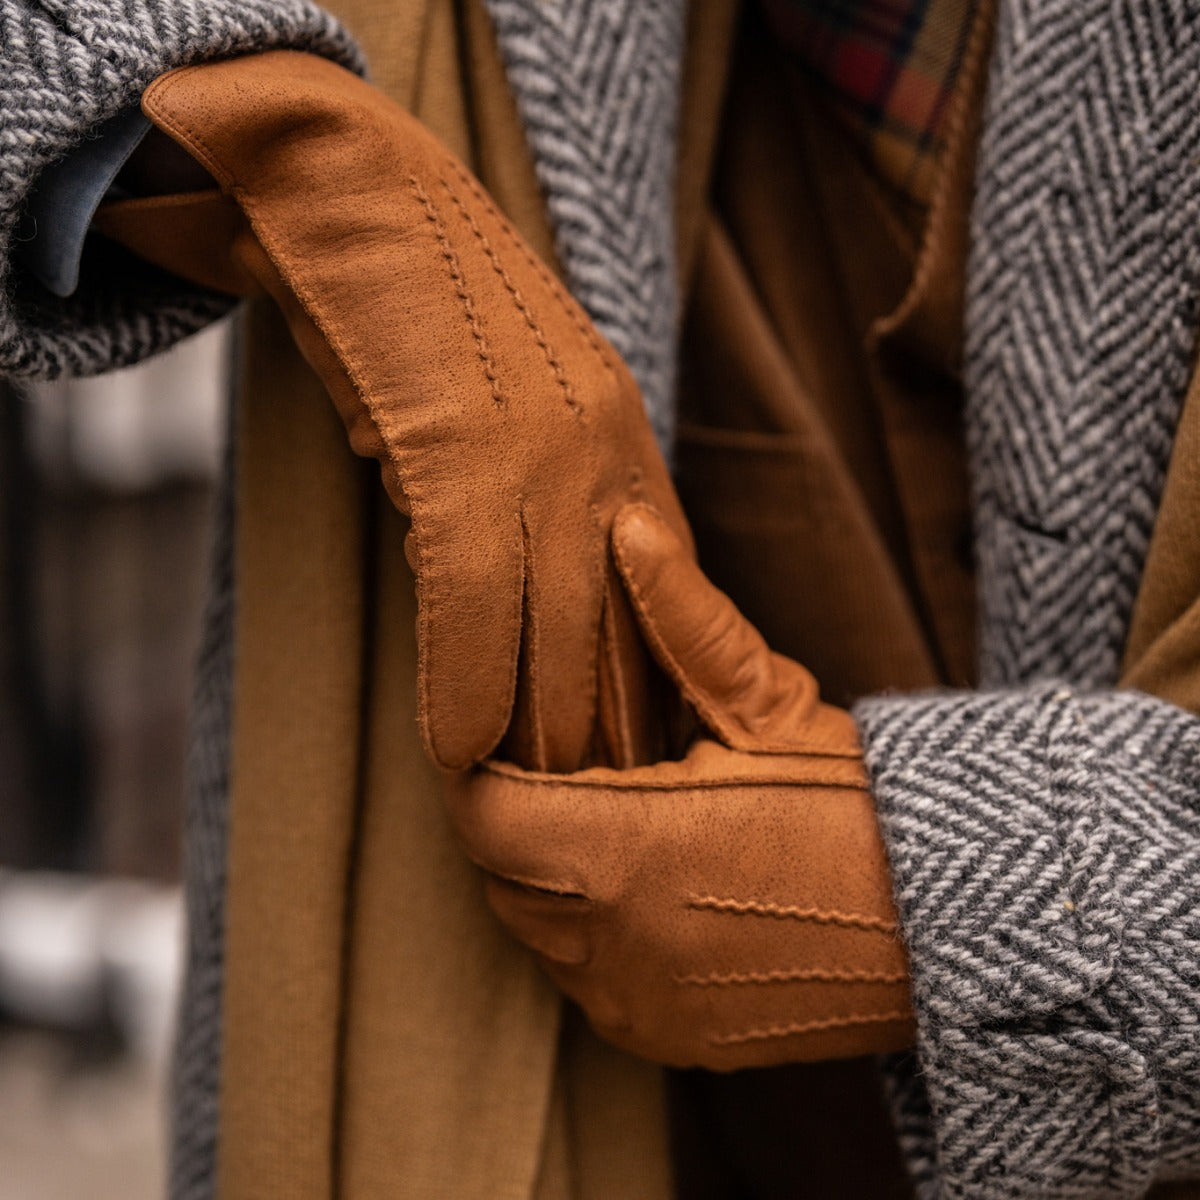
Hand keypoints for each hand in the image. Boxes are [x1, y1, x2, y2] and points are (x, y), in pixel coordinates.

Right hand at [116, 50, 690, 770]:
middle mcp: (609, 472)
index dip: (643, 709)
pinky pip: (474, 601)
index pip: (657, 622)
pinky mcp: (469, 455)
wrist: (376, 210)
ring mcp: (546, 463)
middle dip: (598, 748)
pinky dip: (462, 685)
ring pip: (556, 637)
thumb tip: (534, 610)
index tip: (633, 784)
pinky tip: (454, 752)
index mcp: (631, 468)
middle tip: (584, 832)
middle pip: (618, 643)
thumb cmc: (440, 331)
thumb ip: (544, 516)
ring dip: (533, 743)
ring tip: (513, 818)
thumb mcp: (521, 430)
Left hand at [446, 506, 913, 1069]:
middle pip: (500, 874)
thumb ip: (682, 616)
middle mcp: (618, 944)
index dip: (478, 770)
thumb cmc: (859, 802)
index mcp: (628, 850)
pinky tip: (646, 892)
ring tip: (603, 822)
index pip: (484, 815)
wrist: (947, 922)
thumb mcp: (767, 700)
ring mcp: (641, 1004)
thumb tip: (626, 526)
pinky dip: (593, 937)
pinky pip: (588, 983)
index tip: (497, 735)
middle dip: (514, 819)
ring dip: (549, 878)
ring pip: (538, 932)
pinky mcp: (669, 1039)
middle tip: (556, 767)